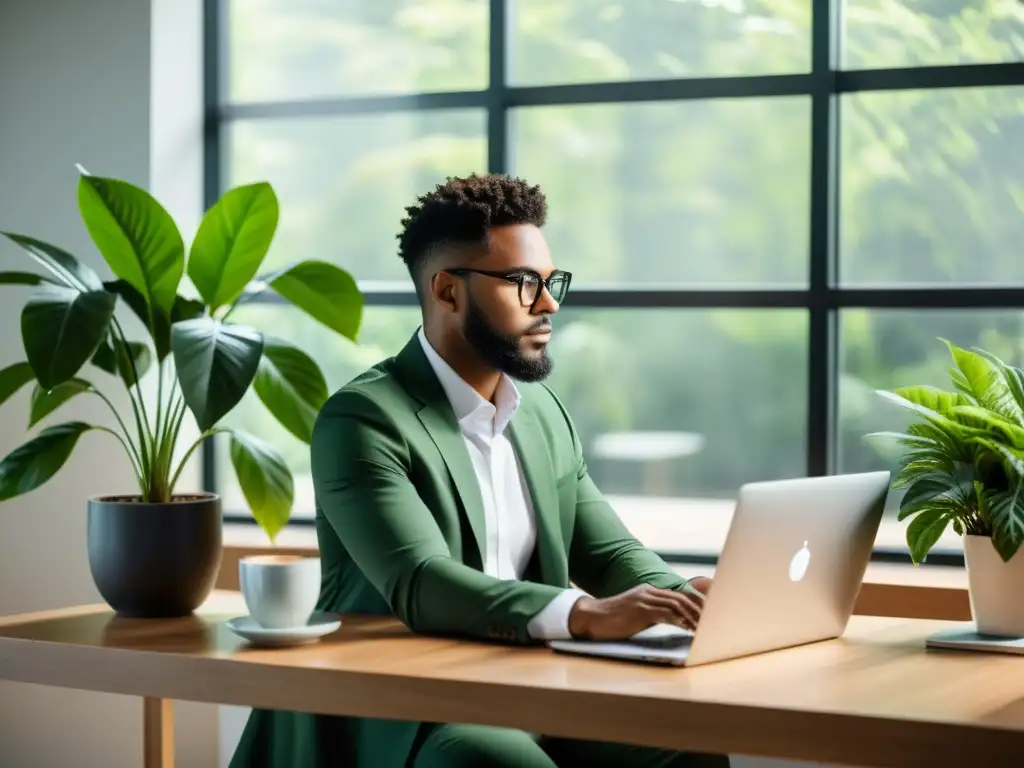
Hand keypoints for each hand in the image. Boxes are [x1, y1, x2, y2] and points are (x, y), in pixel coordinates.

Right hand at [567, 582, 708, 640]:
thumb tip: (672, 621)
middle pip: (681, 597)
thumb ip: (652, 614)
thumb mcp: (635, 613)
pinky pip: (666, 613)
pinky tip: (687, 628)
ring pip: (676, 604)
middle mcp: (648, 592)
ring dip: (692, 616)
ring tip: (703, 628)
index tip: (706, 615)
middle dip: (698, 609)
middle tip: (711, 621)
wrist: (592, 617)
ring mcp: (644, 600)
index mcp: (648, 591)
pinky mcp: (641, 610)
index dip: (693, 603)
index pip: (677, 595)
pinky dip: (680, 621)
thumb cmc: (613, 620)